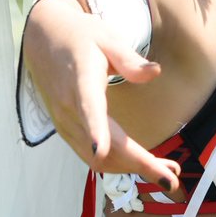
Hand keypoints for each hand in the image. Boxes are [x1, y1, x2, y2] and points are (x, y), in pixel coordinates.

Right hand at [23, 0, 180, 191]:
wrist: (44, 40)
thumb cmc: (81, 37)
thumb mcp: (107, 38)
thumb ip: (130, 59)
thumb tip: (155, 72)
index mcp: (81, 79)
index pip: (87, 106)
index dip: (94, 129)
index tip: (99, 149)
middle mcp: (70, 106)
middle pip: (104, 145)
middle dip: (137, 165)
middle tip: (171, 179)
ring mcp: (66, 122)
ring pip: (98, 158)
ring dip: (131, 169)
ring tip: (166, 173)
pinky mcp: (67, 131)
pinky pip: (91, 157)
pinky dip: (118, 165)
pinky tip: (142, 164)